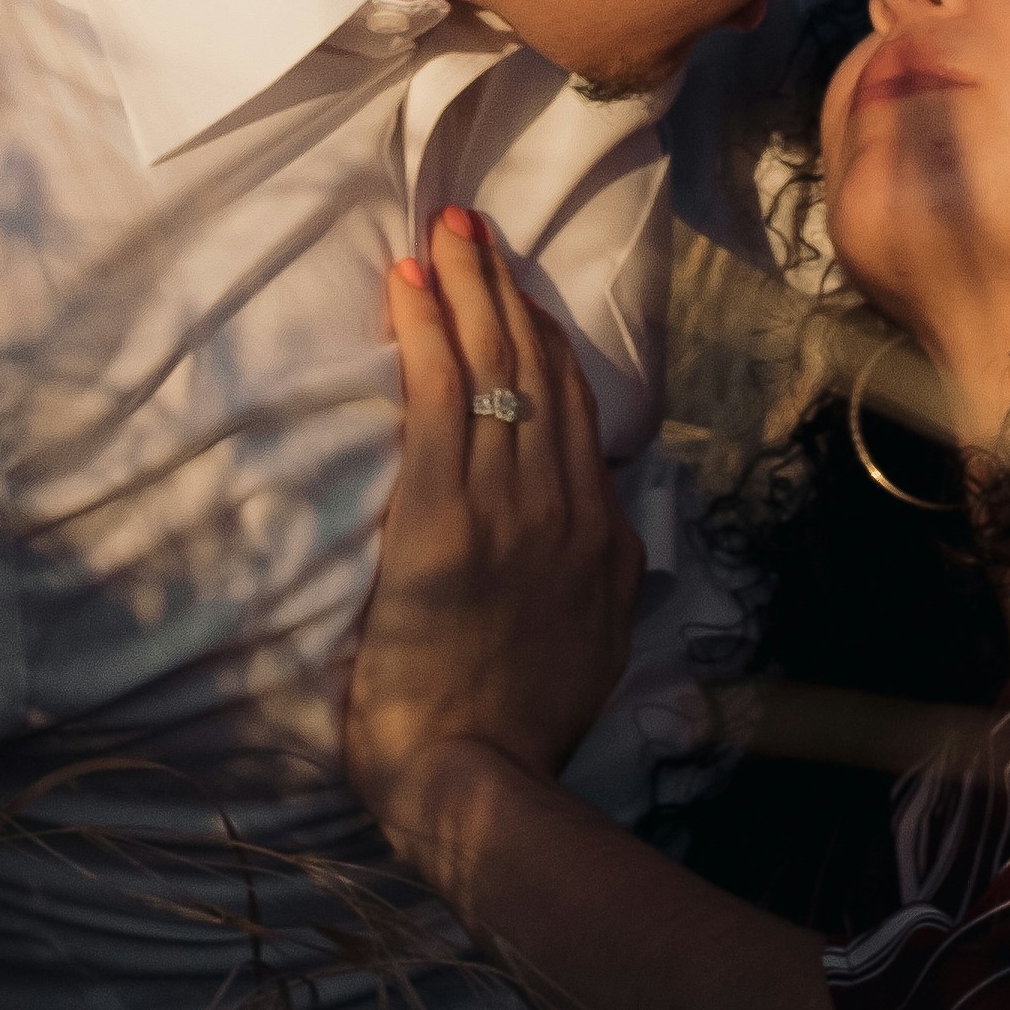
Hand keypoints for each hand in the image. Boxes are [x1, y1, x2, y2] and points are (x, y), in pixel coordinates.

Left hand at [344, 207, 645, 861]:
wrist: (480, 783)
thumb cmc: (520, 732)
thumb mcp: (595, 646)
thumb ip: (601, 577)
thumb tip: (601, 530)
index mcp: (600, 537)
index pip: (576, 410)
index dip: (545, 340)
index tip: (519, 292)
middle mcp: (563, 505)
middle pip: (537, 370)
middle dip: (504, 290)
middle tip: (472, 227)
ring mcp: (507, 507)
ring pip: (493, 369)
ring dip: (467, 291)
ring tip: (443, 234)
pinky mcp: (443, 518)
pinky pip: (439, 400)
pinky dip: (427, 333)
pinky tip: (408, 285)